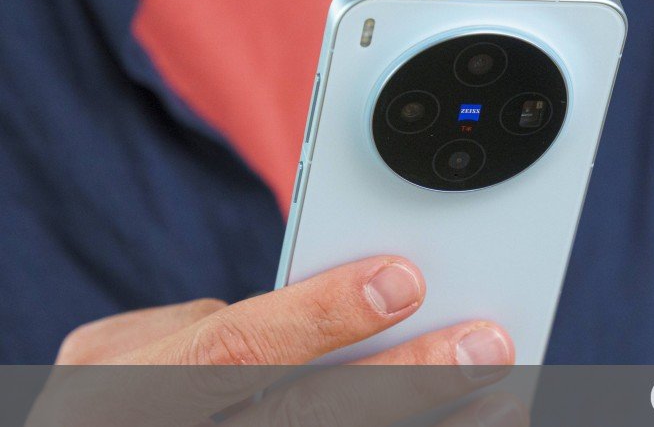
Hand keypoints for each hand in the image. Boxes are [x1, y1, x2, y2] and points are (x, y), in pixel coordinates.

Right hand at [28, 256, 526, 425]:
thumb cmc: (120, 405)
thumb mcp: (130, 357)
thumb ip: (218, 335)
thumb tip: (336, 314)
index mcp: (116, 391)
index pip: (231, 347)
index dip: (318, 316)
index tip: (404, 278)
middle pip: (300, 417)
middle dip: (403, 378)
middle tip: (485, 341)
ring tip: (500, 404)